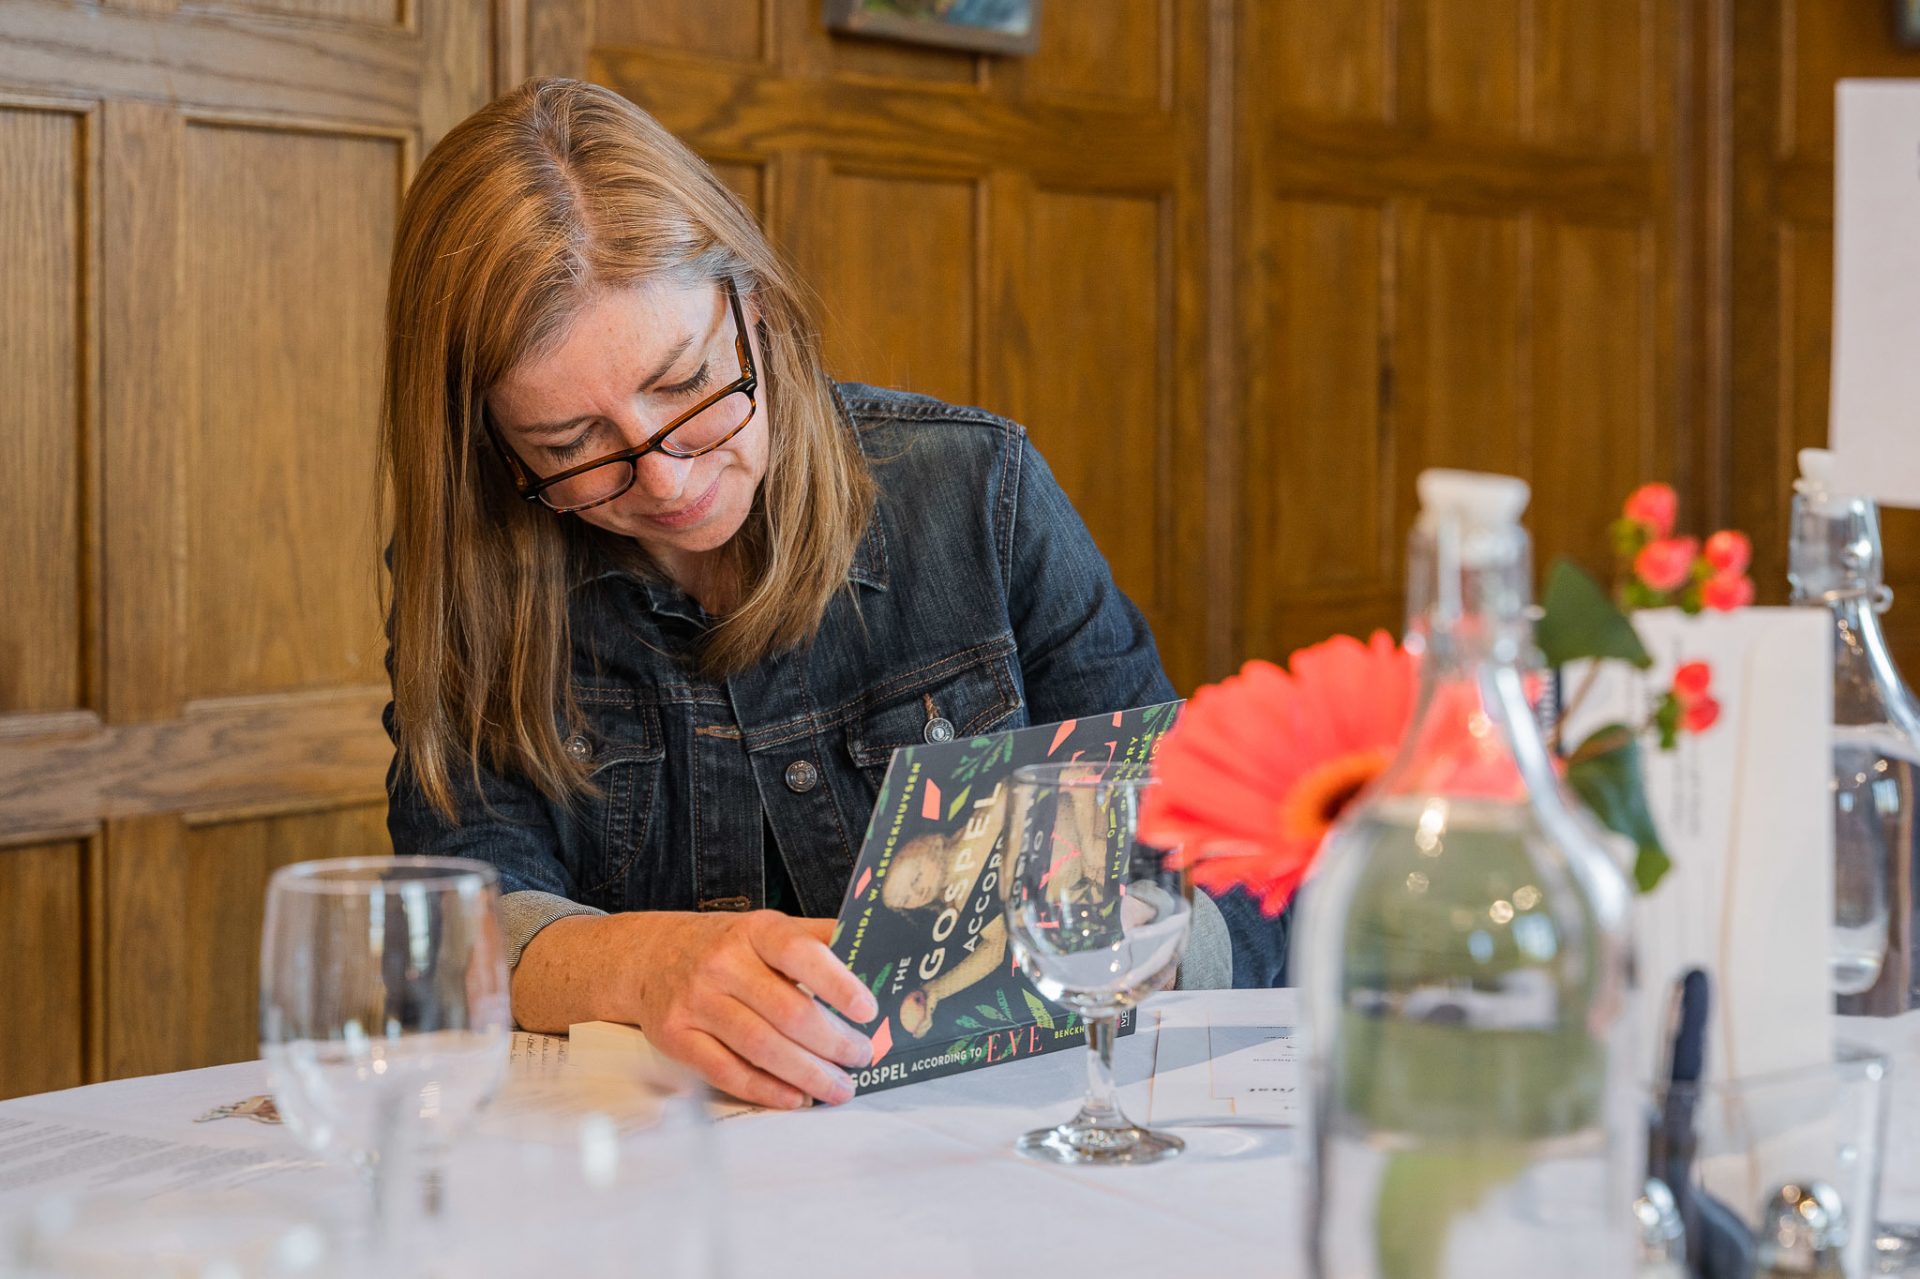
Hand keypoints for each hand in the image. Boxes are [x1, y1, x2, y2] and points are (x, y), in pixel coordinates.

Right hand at [616, 911, 876, 1109]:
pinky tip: (796, 1098)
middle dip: (833, 1042)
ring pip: (761, 1046)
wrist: (649, 956)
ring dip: (807, 1074)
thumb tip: (878, 961)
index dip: (838, 984)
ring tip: (839, 1087)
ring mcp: (696, 1001)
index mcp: (755, 931)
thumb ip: (818, 941)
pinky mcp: (677, 1037)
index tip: (869, 1011)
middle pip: (787, 1011)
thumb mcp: (768, 930)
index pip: (801, 953)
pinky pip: (727, 1072)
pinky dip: (766, 1090)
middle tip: (862, 1058)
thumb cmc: (728, 947)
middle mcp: (723, 963)